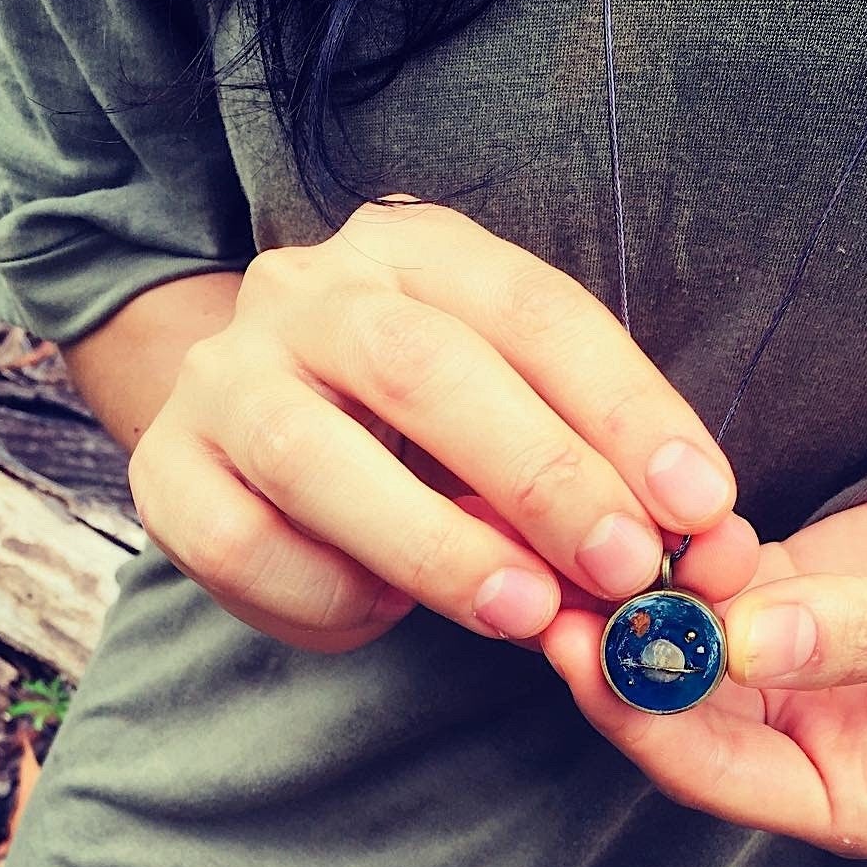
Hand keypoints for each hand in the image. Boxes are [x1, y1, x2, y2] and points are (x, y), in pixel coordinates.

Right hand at [128, 198, 757, 652]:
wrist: (246, 428)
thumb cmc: (413, 433)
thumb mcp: (503, 420)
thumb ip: (578, 471)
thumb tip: (681, 558)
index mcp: (412, 251)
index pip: (532, 308)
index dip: (624, 407)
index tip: (700, 502)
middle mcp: (305, 293)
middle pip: (420, 365)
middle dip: (537, 473)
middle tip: (620, 567)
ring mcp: (222, 377)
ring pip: (312, 454)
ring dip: (434, 546)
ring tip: (523, 615)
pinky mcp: (166, 471)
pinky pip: (241, 543)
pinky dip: (325, 594)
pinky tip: (381, 615)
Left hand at [538, 450, 866, 856]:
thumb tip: (740, 644)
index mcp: (853, 791)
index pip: (715, 771)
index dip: (642, 715)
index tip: (587, 652)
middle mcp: (807, 740)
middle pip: (676, 711)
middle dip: (612, 655)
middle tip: (548, 588)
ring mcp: (793, 666)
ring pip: (680, 644)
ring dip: (632, 598)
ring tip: (577, 538)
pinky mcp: (793, 594)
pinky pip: (711, 583)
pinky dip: (677, 554)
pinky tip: (651, 512)